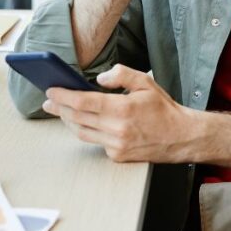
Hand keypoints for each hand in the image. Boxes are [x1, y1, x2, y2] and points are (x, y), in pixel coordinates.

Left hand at [41, 64, 199, 162]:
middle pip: (77, 118)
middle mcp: (117, 129)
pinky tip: (83, 122)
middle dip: (60, 108)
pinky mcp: (118, 156)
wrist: (181, 137)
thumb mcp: (146, 82)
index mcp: (122, 109)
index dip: (63, 96)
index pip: (83, 102)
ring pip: (82, 132)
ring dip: (68, 121)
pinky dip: (87, 131)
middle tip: (48, 101)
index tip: (51, 90)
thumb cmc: (163, 109)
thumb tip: (99, 79)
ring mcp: (116, 146)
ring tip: (60, 110)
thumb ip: (121, 75)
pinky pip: (95, 142)